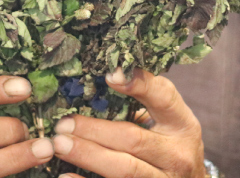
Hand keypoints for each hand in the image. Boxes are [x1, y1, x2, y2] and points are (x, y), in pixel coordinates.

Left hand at [52, 69, 204, 177]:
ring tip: (58, 145)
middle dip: (95, 131)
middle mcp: (176, 155)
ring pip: (124, 170)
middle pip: (134, 140)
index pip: (164, 98)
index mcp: (181, 124)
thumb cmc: (170, 144)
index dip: (139, 85)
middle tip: (63, 124)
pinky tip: (65, 176)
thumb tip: (108, 73)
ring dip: (88, 156)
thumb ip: (145, 97)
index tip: (109, 75)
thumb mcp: (168, 119)